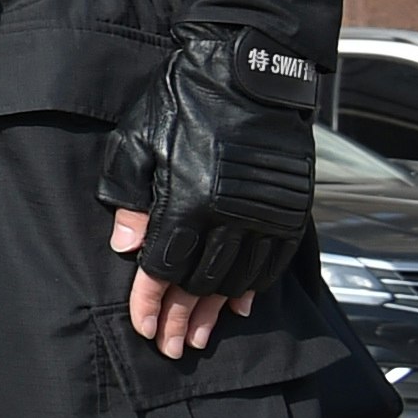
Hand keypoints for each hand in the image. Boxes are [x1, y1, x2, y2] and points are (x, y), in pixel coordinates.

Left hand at [104, 25, 318, 354]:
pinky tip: (240, 306)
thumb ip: (129, 199)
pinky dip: (254, 288)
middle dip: (182, 319)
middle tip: (170, 347)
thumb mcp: (135, 143)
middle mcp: (232, 214)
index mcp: (188, 200)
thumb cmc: (180, 101)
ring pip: (239, 279)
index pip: (165, 268)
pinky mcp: (289, 207)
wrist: (245, 70)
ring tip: (201, 335)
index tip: (143, 330)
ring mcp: (266, 213)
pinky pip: (272, 261)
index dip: (151, 304)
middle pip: (203, 283)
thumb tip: (127, 250)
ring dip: (217, 312)